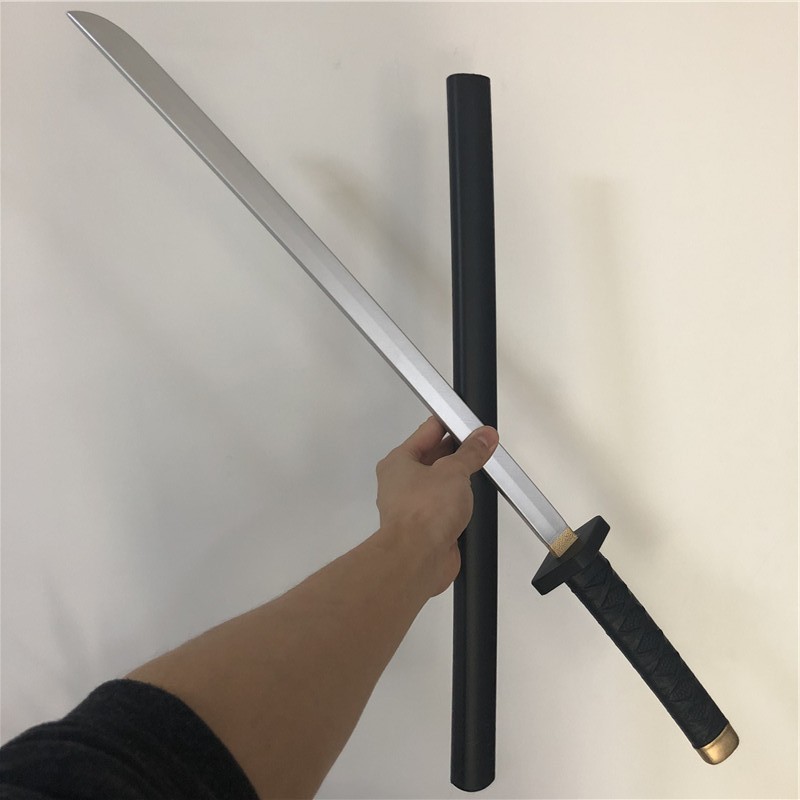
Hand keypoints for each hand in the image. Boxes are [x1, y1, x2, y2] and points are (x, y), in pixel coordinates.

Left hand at [374, 416, 498, 597]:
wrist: (418, 559)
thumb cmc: (423, 513)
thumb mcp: (454, 471)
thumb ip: (471, 452)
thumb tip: (483, 437)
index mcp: (399, 461)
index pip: (427, 431)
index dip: (450, 424)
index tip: (470, 423)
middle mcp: (401, 483)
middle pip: (433, 457)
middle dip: (458, 452)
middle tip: (482, 445)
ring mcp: (413, 506)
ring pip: (439, 484)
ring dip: (458, 481)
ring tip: (479, 471)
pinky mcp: (426, 528)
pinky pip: (444, 508)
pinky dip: (458, 505)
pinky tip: (471, 503)